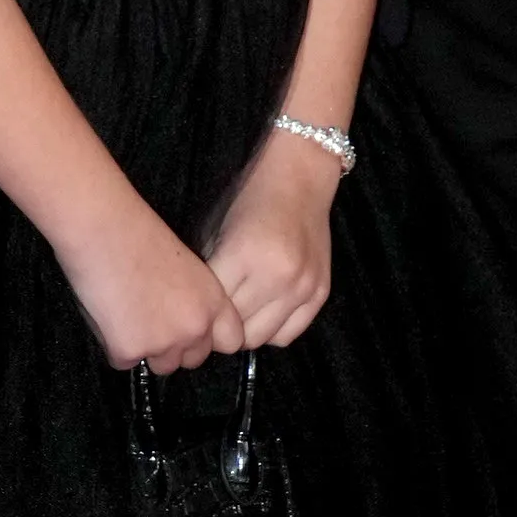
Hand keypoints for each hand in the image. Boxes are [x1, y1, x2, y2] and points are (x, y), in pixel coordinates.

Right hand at [63, 206, 245, 373]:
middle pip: (192, 360)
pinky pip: (122, 361)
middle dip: (173, 348)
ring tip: (126, 313)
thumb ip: (193, 300)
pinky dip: (113, 345)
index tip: (191, 330)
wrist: (103, 228)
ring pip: (160, 366)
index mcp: (214, 301)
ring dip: (145, 349)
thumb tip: (183, 325)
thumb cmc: (137, 235)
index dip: (209, 338)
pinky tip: (107, 313)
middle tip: (148, 318)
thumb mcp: (186, 267)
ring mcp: (164, 342)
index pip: (231, 341)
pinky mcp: (130, 350)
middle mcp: (196, 326)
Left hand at [206, 131, 341, 350]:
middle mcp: (276, 276)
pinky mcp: (320, 293)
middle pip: (236, 331)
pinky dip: (271, 331)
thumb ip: (209, 273)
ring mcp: (302, 287)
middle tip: (214, 319)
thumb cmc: (250, 198)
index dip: (201, 314)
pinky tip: (262, 314)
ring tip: (237, 318)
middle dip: (220, 329)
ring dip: (244, 333)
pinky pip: (288, 335)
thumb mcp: (216, 229)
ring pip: (260, 338)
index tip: (195, 312)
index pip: (214, 309)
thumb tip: (199, 310)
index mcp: (243, 255)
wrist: (300, 178)